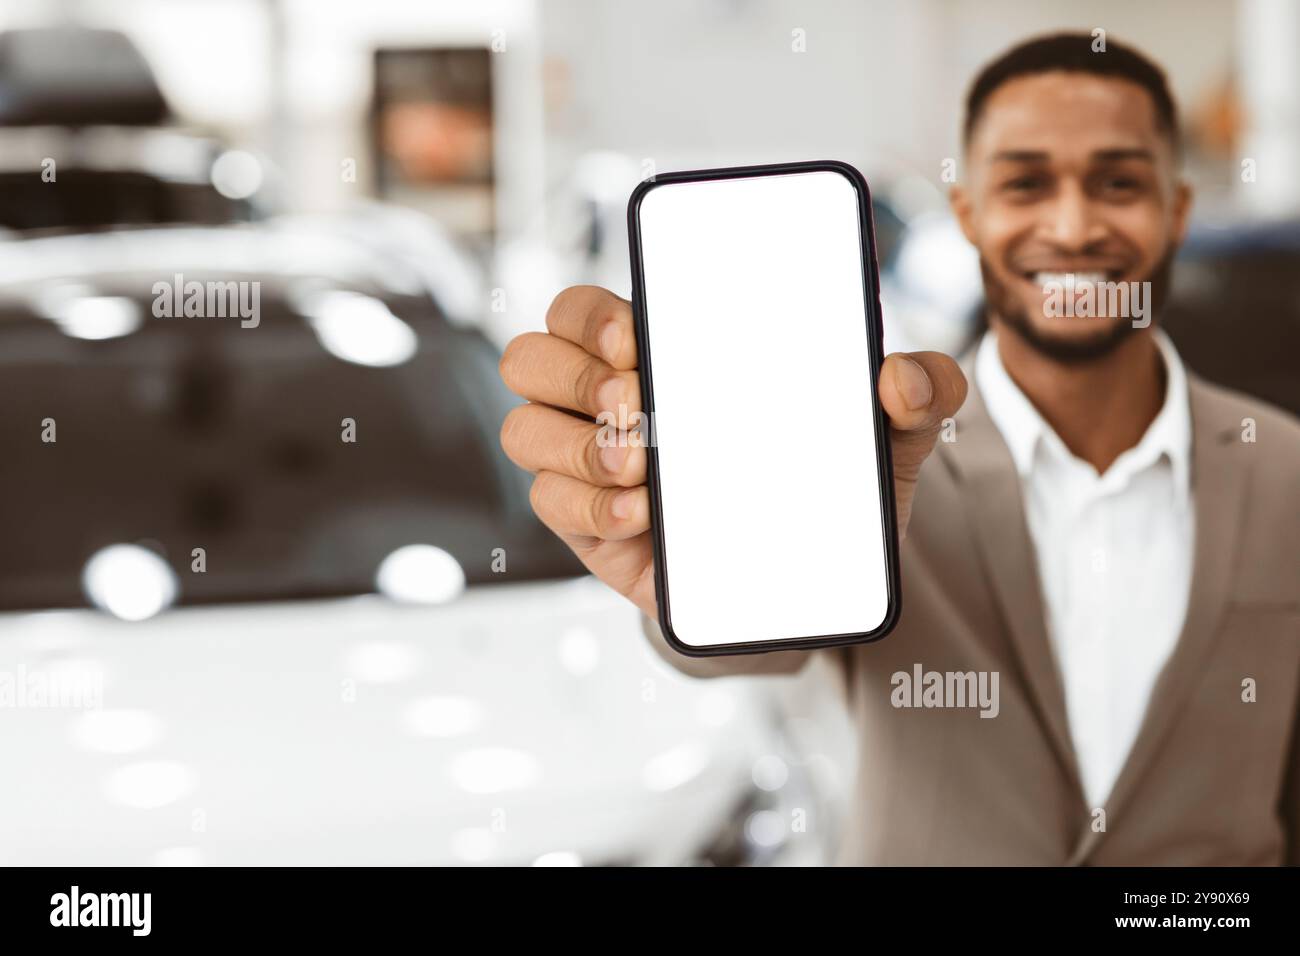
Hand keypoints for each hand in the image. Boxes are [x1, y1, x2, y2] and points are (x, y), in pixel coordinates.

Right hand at [499, 285, 967, 621]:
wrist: (806, 577)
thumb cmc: (828, 483)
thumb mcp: (884, 436)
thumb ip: (919, 392)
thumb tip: (903, 377)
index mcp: (663, 354)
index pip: (583, 309)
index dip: (590, 316)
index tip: (638, 340)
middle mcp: (609, 400)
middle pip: (528, 357)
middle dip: (572, 375)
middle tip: (640, 405)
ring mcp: (591, 465)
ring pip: (523, 430)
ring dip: (575, 444)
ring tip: (645, 467)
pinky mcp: (589, 526)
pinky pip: (549, 504)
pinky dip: (591, 507)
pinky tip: (645, 516)